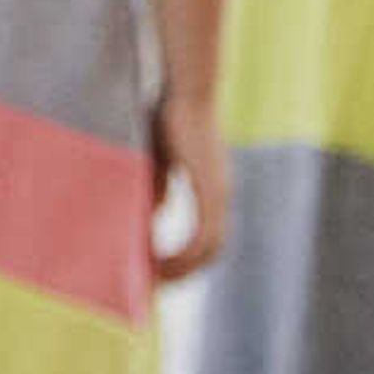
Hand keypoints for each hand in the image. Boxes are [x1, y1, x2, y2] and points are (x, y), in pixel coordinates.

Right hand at [150, 83, 228, 281]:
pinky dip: (181, 254)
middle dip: (183, 273)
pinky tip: (157, 258)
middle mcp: (221, 197)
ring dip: (181, 269)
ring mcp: (218, 194)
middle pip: (211, 253)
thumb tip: (152, 215)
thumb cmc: (168, 114)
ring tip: (152, 277)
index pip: (207, 240)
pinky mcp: (210, 189)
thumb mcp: (158, 159)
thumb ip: (157, 186)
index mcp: (212, 190)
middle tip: (154, 285)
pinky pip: (201, 236)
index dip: (185, 259)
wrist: (185, 88)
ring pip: (209, 250)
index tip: (157, 271)